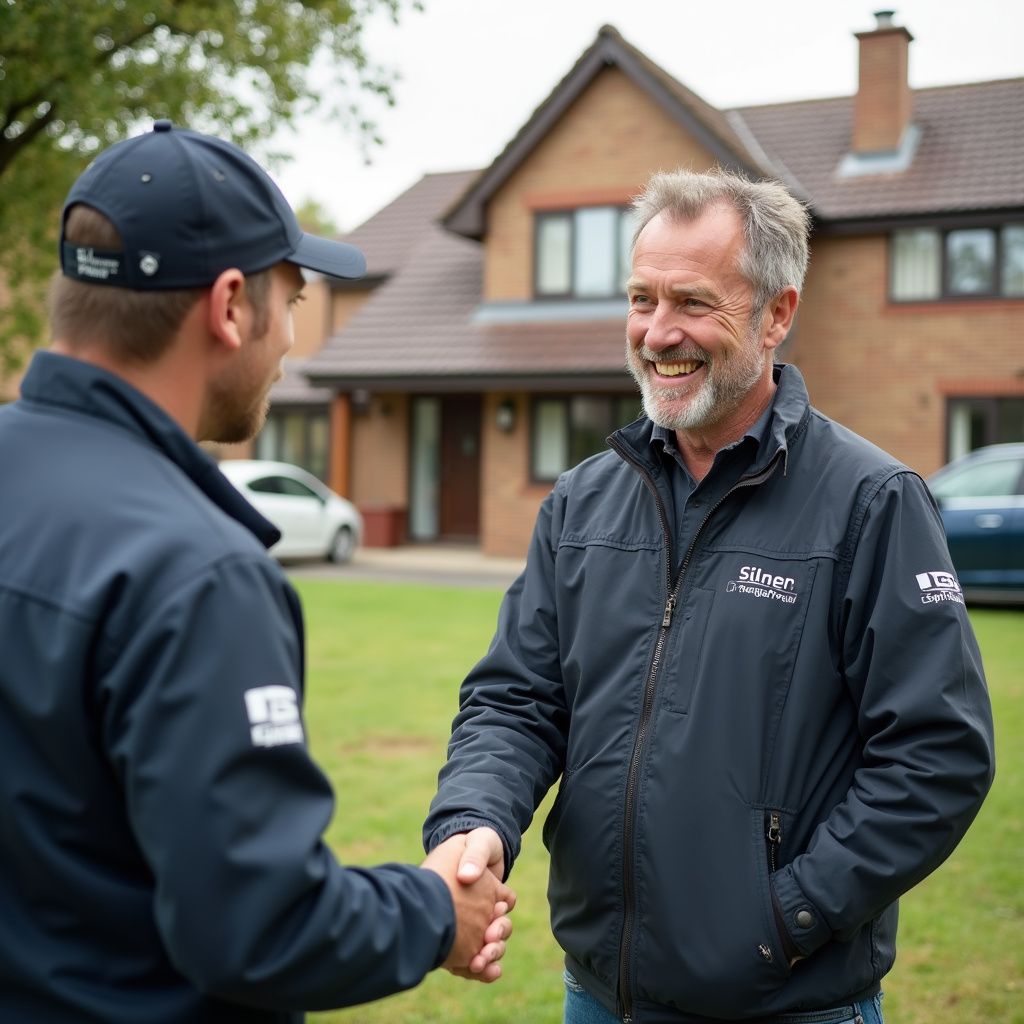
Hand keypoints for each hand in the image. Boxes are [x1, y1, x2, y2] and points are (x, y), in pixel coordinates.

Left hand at [421, 835, 515, 981]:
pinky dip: (475, 968)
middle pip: (500, 933)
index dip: (503, 913)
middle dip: (497, 943)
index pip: (507, 905)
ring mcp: (473, 927)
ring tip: (477, 963)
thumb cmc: (467, 846)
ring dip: (487, 958)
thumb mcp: (476, 843)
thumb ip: (475, 856)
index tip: (495, 912)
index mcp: (495, 891)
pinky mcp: (458, 939)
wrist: (446, 855)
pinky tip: (472, 971)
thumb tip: (468, 876)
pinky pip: (470, 957)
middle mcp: (487, 912)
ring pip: (488, 949)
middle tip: (487, 943)